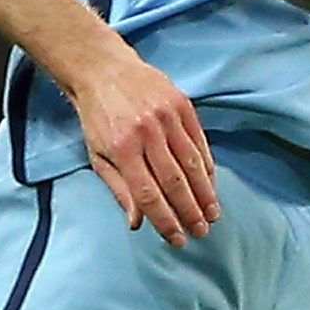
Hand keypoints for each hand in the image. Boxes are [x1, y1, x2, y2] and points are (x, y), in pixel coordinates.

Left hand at [74, 47, 218, 246]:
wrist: (103, 69)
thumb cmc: (97, 117)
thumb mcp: (97, 156)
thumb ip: (119, 189)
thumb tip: (137, 223)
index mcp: (122, 149)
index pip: (148, 195)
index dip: (165, 221)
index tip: (177, 239)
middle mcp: (147, 133)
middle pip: (174, 182)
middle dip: (190, 212)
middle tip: (201, 232)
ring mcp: (167, 117)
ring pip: (192, 164)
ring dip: (205, 193)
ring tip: (212, 214)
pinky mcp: (182, 104)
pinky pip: (199, 142)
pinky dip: (207, 167)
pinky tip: (210, 185)